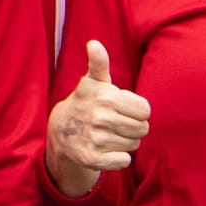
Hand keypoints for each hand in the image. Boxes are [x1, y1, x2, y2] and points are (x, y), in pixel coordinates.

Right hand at [46, 41, 151, 197]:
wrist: (61, 131)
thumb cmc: (86, 103)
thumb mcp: (92, 82)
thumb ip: (99, 63)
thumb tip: (94, 44)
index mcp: (106, 97)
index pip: (145, 110)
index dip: (137, 111)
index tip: (123, 109)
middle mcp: (101, 118)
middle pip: (142, 129)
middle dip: (133, 127)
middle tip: (116, 123)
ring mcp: (96, 139)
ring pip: (134, 145)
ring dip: (125, 142)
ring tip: (109, 134)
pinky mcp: (93, 159)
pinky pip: (124, 161)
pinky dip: (118, 158)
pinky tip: (105, 149)